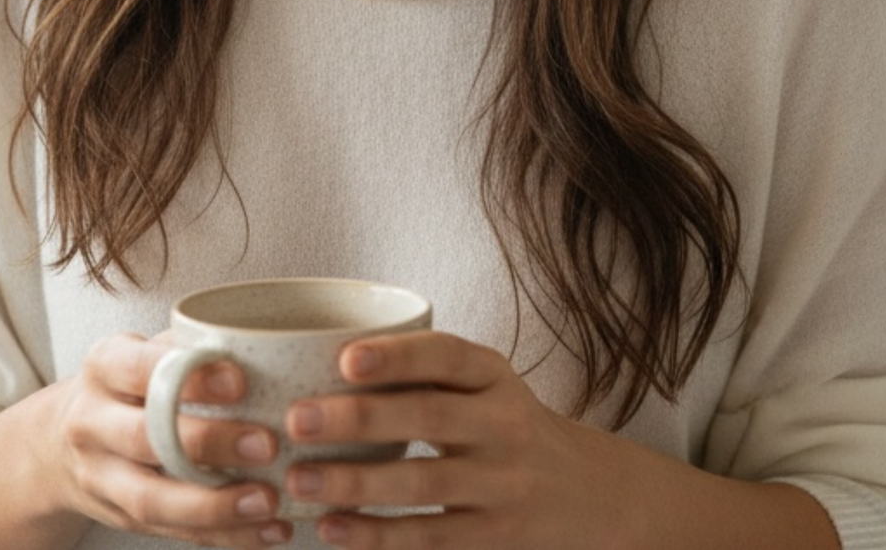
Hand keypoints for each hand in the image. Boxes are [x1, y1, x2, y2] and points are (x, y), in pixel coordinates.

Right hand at [49, 331, 293, 546]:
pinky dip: (223, 535)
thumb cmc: (128, 383)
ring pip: (152, 500)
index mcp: (104, 366)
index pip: (142, 369)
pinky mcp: (119, 517)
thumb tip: (265, 344)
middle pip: (146, 438)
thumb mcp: (144, 349)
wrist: (60, 439)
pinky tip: (267, 528)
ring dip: (215, 507)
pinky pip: (171, 532)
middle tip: (266, 444)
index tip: (241, 382)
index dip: (190, 378)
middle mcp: (92, 422)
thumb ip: (190, 344)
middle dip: (208, 444)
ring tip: (268, 500)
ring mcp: (100, 477)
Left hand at [278, 331, 833, 549]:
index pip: (447, 355)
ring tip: (300, 483)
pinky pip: (430, 537)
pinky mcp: (496, 536)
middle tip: (297, 421)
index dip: (398, 354)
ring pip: (423, 484)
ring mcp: (503, 485)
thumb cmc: (503, 424)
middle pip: (429, 416)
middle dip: (359, 419)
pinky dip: (378, 535)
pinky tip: (333, 531)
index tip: (345, 357)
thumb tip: (325, 359)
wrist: (589, 493)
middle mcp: (504, 425)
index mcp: (495, 376)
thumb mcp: (485, 386)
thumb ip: (427, 371)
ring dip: (356, 485)